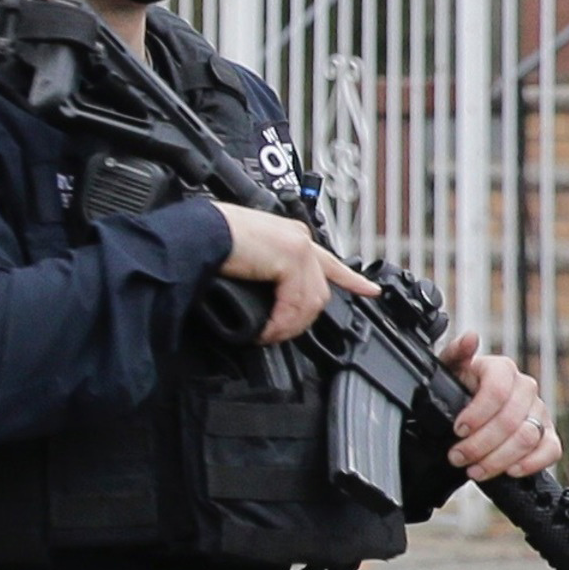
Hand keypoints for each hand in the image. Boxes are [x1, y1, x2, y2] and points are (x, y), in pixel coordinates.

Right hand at [207, 202, 371, 346]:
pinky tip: (265, 331)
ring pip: (310, 301)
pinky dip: (280, 323)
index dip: (351, 278)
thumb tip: (269, 305)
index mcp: (291, 235)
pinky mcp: (291, 258)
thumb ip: (265, 275)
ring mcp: (298, 247)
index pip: (329, 261)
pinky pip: (295, 303)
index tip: (370, 290)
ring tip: (267, 336)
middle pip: (319, 291)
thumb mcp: (247, 259)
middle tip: (277, 334)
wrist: (198, 233)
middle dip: (302, 320)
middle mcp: (299, 238)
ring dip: (289, 326)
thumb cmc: (208, 242)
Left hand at [442, 339, 561, 486]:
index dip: (477, 413)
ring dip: (498, 459)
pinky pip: (551, 450)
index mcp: (502, 370)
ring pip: (527, 438)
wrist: (470, 414)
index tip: (458, 429)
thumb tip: (470, 338)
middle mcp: (525, 389)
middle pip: (510, 420)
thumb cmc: (459, 390)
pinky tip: (511, 471)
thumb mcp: (448, 372)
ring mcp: (539, 412)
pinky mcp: (548, 434)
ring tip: (475, 469)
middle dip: (480, 444)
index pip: (498, 390)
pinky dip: (532, 463)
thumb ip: (455, 353)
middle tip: (458, 457)